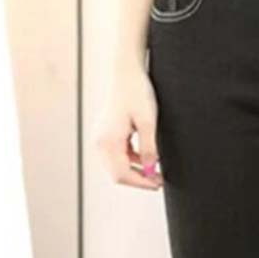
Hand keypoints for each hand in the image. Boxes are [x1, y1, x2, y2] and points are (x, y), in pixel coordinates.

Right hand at [95, 61, 162, 189]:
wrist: (126, 72)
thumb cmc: (137, 92)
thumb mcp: (148, 123)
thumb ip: (149, 150)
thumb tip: (150, 171)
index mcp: (107, 141)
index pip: (121, 174)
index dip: (141, 183)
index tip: (158, 184)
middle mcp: (100, 142)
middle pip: (117, 174)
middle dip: (138, 179)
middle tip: (159, 181)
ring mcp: (101, 138)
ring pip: (117, 166)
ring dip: (136, 171)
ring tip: (156, 172)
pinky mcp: (106, 134)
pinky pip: (118, 155)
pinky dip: (132, 160)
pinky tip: (147, 159)